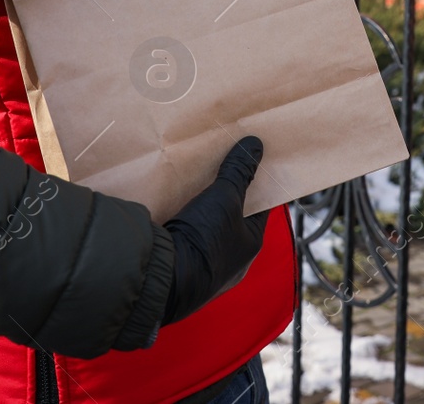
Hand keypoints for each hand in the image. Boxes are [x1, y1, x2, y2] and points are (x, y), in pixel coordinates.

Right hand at [162, 136, 269, 324]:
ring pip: (206, 231)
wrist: (164, 280)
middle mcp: (231, 261)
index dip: (254, 186)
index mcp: (250, 245)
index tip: (249, 166)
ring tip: (192, 186)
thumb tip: (256, 144)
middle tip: (216, 171)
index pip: (259, 210)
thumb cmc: (205, 240)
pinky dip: (181, 225)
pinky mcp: (179, 269)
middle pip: (230, 220)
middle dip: (223, 198)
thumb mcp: (225, 197)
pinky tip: (171, 208)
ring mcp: (204, 268)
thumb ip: (239, 171)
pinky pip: (185, 241)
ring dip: (199, 213)